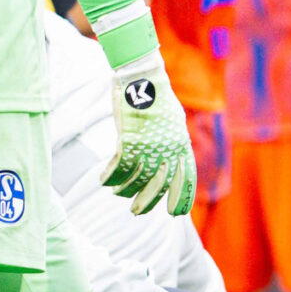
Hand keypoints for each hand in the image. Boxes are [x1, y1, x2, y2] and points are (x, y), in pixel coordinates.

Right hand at [105, 52, 196, 215]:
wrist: (142, 78)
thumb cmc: (156, 97)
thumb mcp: (174, 122)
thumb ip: (174, 144)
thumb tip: (170, 162)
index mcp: (182, 144)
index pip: (186, 178)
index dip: (182, 198)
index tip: (176, 213)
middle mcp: (167, 148)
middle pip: (160, 185)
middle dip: (148, 201)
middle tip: (137, 212)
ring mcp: (148, 145)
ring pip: (135, 179)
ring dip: (124, 190)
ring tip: (117, 192)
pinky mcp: (129, 140)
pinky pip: (118, 168)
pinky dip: (110, 177)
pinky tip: (104, 179)